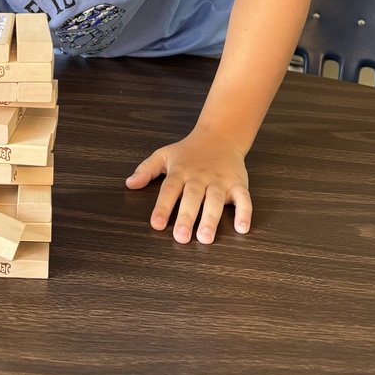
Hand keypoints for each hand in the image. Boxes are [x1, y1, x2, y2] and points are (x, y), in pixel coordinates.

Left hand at [125, 126, 251, 243]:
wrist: (220, 137)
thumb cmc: (188, 152)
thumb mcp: (164, 155)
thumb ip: (146, 170)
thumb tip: (129, 183)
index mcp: (180, 172)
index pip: (169, 190)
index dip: (162, 207)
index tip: (156, 224)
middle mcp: (199, 177)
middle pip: (192, 197)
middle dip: (186, 217)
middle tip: (181, 237)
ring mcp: (220, 181)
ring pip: (215, 200)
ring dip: (210, 218)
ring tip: (205, 237)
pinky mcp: (238, 183)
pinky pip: (243, 198)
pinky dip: (244, 212)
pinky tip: (242, 227)